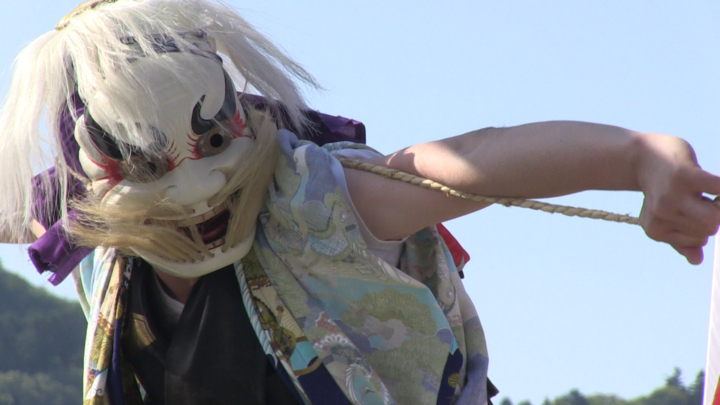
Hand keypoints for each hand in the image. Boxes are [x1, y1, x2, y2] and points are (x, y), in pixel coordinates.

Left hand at [635, 133, 719, 263]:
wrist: (640, 156)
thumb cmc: (660, 188)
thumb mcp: (666, 217)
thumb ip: (681, 240)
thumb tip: (696, 261)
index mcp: (655, 229)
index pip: (699, 241)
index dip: (703, 226)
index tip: (693, 209)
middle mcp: (660, 215)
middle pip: (708, 229)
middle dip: (713, 215)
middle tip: (702, 198)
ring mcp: (672, 195)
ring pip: (713, 216)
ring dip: (719, 203)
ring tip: (706, 190)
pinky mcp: (685, 175)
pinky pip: (718, 188)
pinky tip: (719, 188)